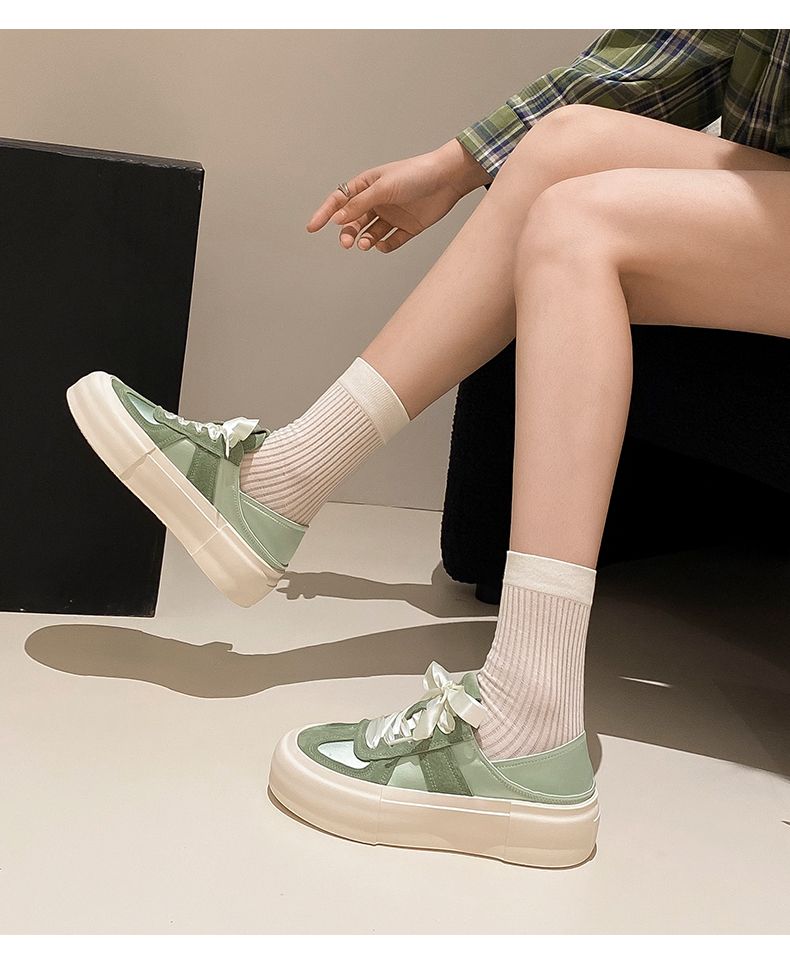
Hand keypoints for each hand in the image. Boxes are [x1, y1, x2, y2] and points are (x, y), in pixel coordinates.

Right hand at [306, 139, 487, 252]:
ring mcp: (392, 215)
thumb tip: (337, 219)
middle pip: (353, 221)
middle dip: (347, 232)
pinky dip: (384, 246)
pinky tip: (383, 245)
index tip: (312, 228)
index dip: (325, 214)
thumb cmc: (415, 175)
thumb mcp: (383, 188)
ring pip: (369, 233)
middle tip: (347, 242)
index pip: (340, 201)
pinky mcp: (408, 228)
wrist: (447, 179)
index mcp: (368, 186)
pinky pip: (390, 241)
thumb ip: (360, 204)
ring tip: (365, 243)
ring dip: (364, 240)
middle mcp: (378, 201)